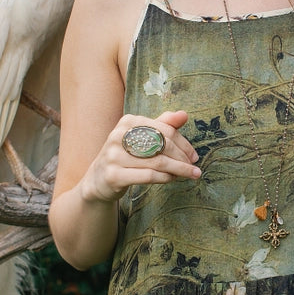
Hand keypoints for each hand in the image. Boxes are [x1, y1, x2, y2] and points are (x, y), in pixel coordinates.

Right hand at [81, 110, 200, 203]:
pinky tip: (172, 179)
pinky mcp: (114, 175)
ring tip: (190, 174)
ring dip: (178, 169)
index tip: (194, 156)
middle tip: (195, 168)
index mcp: (128, 122)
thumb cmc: (126, 156)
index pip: (165, 130)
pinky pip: (149, 175)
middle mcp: (119, 136)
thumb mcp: (142, 138)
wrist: (98, 180)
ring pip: (158, 162)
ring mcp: (114, 156)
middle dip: (183, 158)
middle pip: (163, 145)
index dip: (184, 144)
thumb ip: (163, 125)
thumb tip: (184, 115)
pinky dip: (165, 178)